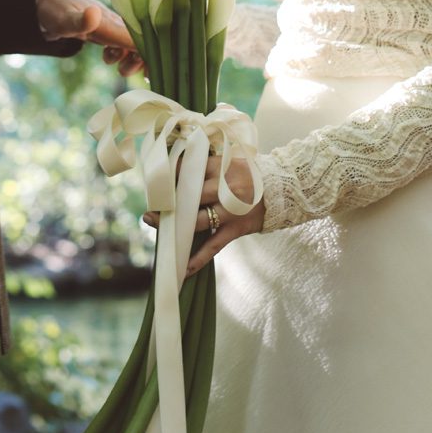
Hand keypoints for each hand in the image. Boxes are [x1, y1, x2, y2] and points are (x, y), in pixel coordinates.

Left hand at [37, 0, 143, 76]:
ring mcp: (115, 27)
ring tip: (118, 68)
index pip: (143, 40)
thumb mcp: (65, 19)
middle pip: (145, 42)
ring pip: (136, 44)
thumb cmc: (58, 10)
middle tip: (122, 71)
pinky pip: (127, 44)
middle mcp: (119, 24)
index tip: (149, 74)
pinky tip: (113, 60)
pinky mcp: (109, 31)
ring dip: (133, 60)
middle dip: (141, 61)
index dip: (150, 57)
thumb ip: (80, 21)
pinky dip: (127, 56)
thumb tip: (93, 14)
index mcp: (114, 23)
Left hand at [143, 154, 264, 272]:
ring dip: (174, 227)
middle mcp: (222, 189)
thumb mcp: (229, 163)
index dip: (169, 179)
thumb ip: (206, 167)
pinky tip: (183, 269)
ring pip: (195, 221)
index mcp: (219, 168)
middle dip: (167, 204)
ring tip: (156, 228)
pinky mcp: (235, 228)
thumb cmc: (249, 175)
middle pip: (187, 197)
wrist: (282, 190)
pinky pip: (213, 246)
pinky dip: (198, 259)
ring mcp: (229, 210)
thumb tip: (176, 170)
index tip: (155, 186)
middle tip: (149, 211)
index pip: (187, 171)